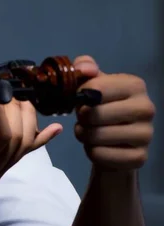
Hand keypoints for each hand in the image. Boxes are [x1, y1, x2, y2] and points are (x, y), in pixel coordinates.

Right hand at [0, 98, 62, 220]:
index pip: (4, 136)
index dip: (5, 109)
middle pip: (20, 137)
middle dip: (19, 108)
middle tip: (5, 84)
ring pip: (24, 144)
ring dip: (27, 117)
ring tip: (19, 93)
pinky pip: (21, 154)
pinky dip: (39, 139)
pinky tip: (54, 129)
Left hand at [73, 55, 154, 171]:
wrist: (114, 139)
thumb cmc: (100, 106)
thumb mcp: (90, 83)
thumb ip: (84, 68)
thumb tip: (84, 68)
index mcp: (135, 85)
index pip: (95, 89)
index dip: (80, 95)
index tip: (81, 98)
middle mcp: (146, 108)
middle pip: (95, 114)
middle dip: (81, 118)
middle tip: (83, 118)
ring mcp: (146, 135)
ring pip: (96, 136)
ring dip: (83, 134)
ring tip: (88, 131)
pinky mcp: (139, 157)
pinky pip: (99, 154)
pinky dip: (91, 151)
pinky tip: (97, 146)